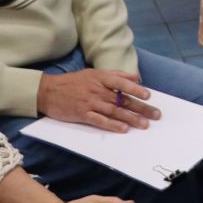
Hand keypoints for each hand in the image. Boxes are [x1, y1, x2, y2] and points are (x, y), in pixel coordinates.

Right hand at [35, 69, 159, 132]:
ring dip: (130, 119)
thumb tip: (136, 77)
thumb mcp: (93, 73)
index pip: (121, 83)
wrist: (47, 91)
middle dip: (140, 108)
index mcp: (100, 78)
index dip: (136, 89)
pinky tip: (123, 129)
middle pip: (122, 100)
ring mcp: (89, 102)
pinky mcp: (82, 114)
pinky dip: (112, 125)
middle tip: (154, 115)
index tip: (148, 96)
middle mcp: (97, 90)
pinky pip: (100, 120)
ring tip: (144, 125)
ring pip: (114, 111)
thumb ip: (115, 75)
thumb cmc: (72, 82)